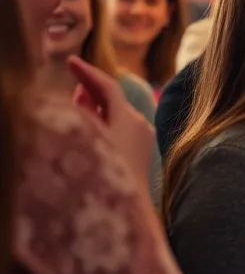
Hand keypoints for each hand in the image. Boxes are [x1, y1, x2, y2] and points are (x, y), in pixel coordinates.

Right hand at [67, 56, 153, 183]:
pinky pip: (122, 125)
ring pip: (117, 111)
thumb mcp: (89, 140)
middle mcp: (140, 123)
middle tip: (71, 80)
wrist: (129, 213)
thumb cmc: (105, 174)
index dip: (87, 72)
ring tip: (77, 102)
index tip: (70, 60)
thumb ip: (85, 116)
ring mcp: (144, 135)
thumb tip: (83, 95)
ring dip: (97, 106)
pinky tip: (92, 124)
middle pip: (112, 98)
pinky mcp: (143, 148)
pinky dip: (106, 120)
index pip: (107, 86)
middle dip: (91, 89)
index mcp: (127, 119)